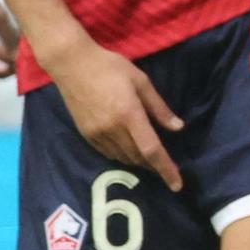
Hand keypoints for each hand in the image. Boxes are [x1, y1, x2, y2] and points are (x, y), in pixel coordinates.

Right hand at [45, 40, 185, 189]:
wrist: (71, 64)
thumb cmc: (109, 67)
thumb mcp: (140, 81)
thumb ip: (159, 107)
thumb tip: (178, 128)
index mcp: (129, 114)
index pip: (152, 150)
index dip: (166, 169)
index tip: (177, 185)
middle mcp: (113, 129)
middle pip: (138, 158)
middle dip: (154, 166)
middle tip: (166, 166)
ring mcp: (97, 133)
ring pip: (123, 158)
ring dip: (138, 162)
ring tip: (149, 159)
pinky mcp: (86, 134)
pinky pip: (108, 153)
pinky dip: (122, 156)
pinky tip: (128, 150)